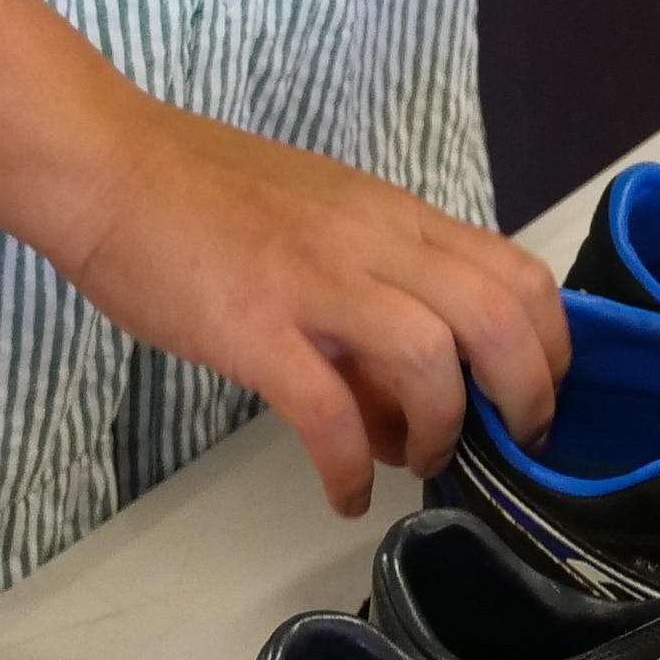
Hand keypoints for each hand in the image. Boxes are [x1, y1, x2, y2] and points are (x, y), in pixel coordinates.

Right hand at [47, 97, 570, 515]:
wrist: (111, 167)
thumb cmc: (209, 196)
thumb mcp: (324, 223)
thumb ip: (378, 288)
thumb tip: (414, 391)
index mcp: (395, 218)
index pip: (516, 272)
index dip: (549, 347)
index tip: (535, 401)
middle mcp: (373, 242)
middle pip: (498, 316)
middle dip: (525, 398)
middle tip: (507, 447)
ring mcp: (314, 282)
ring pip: (432, 356)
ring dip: (442, 428)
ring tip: (419, 462)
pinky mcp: (253, 326)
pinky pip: (327, 411)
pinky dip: (350, 465)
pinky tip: (345, 492)